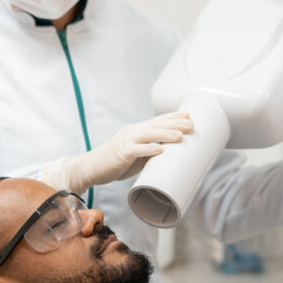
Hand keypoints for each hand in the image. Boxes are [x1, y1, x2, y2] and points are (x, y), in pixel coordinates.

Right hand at [65, 112, 193, 192]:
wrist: (91, 167)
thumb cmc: (115, 162)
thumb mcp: (137, 155)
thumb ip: (150, 153)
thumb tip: (168, 156)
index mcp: (137, 131)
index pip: (158, 121)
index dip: (173, 117)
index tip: (189, 115)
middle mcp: (133, 131)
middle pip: (157, 125)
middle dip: (175, 124)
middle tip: (192, 124)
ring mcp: (126, 140)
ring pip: (149, 134)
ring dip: (165, 134)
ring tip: (181, 135)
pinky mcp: (121, 152)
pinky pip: (137, 150)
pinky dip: (148, 150)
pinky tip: (159, 151)